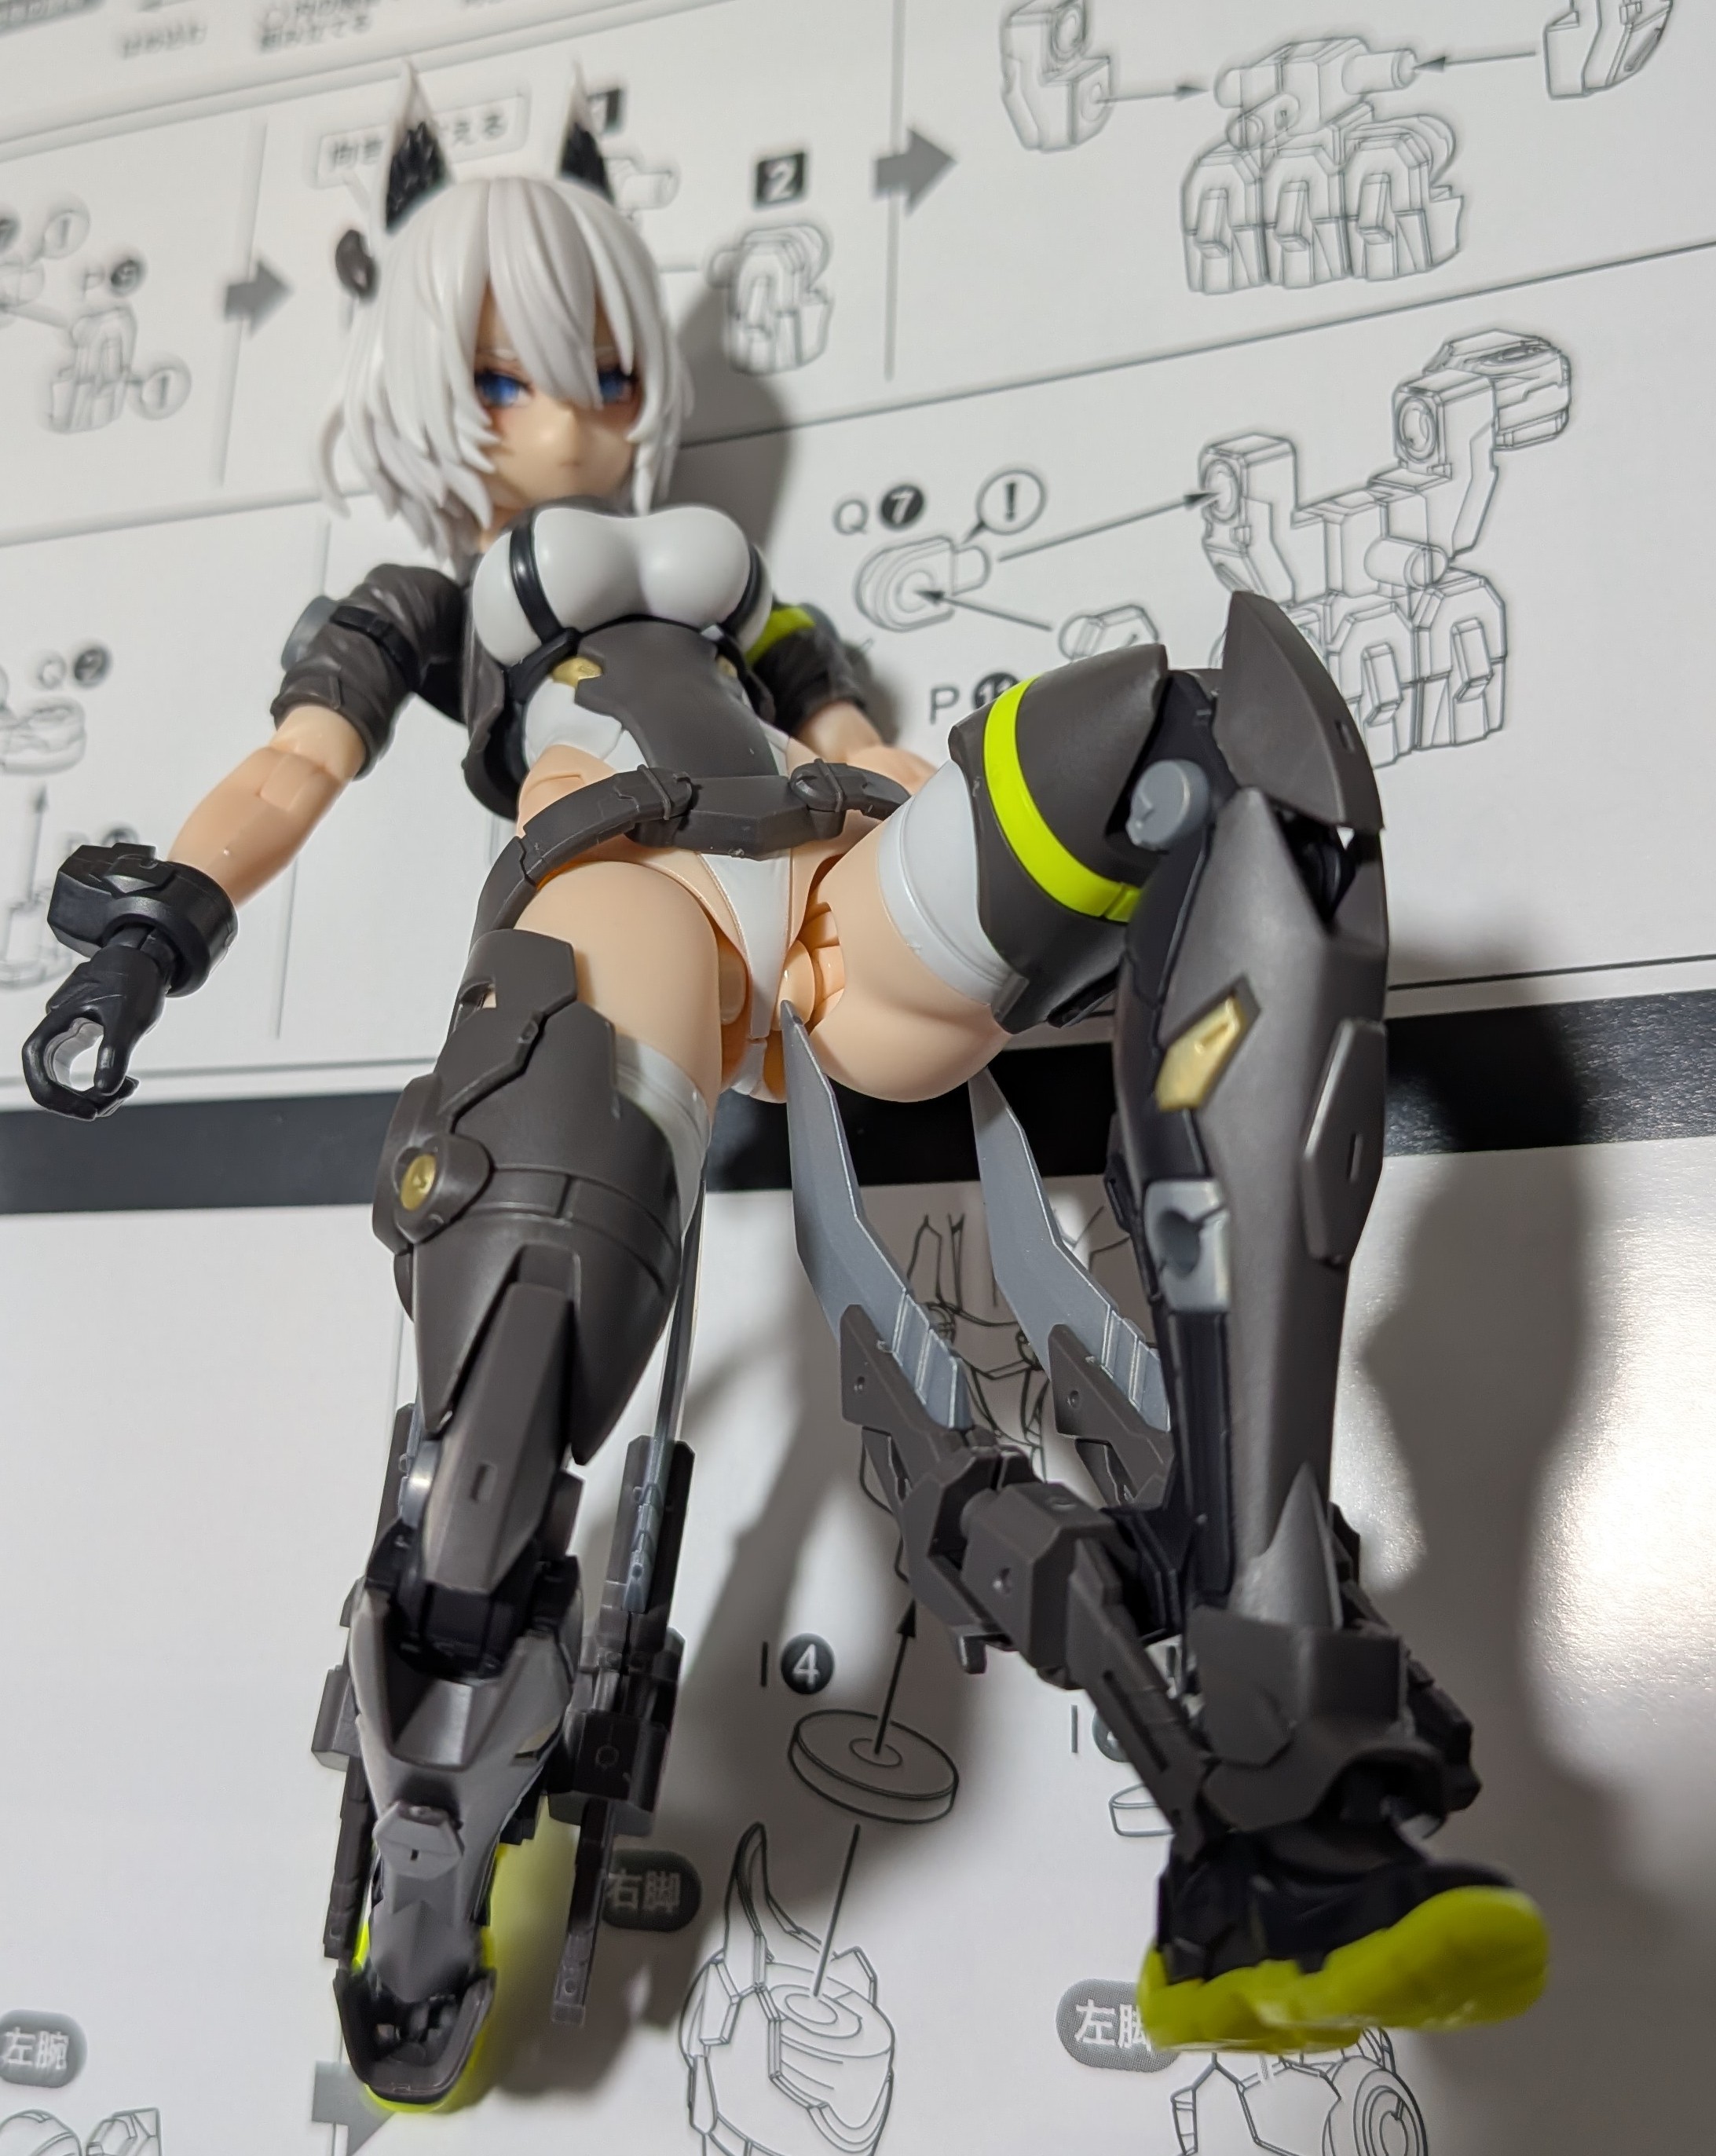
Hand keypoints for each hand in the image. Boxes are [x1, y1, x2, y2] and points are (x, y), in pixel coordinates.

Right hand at [22, 938, 170, 1118]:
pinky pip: (81, 1076)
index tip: (90, 1112)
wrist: (144, 961)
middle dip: (81, 1102)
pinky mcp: (82, 1044)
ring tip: (131, 1085)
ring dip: (97, 1098)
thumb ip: (115, 1052)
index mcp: (56, 1023)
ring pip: (67, 1084)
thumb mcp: (128, 1017)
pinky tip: (129, 1082)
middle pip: (50, 1083)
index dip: (54, 1096)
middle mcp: (55, 1034)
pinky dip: (103, 1088)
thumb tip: (104, 1090)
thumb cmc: (133, 982)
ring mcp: (67, 1041)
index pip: (37, 1068)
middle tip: (119, 1097)